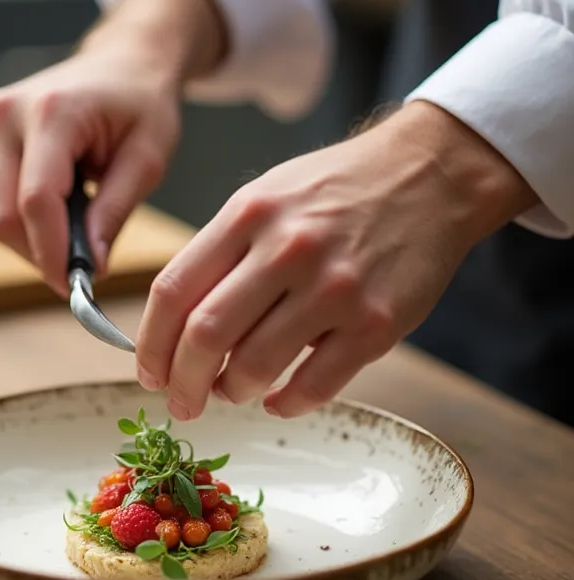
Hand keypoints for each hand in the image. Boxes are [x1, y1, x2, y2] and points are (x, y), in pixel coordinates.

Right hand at [0, 0, 225, 293]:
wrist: (121, 62)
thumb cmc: (141, 104)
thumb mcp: (148, 158)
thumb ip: (115, 211)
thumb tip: (89, 266)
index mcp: (53, 112)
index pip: (37, 199)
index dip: (53, 252)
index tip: (77, 287)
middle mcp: (6, 114)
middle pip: (3, 216)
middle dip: (42, 254)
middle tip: (83, 269)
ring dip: (30, 242)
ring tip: (77, 230)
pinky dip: (21, 224)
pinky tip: (58, 211)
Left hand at [136, 102, 534, 418]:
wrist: (430, 175)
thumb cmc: (338, 190)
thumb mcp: (268, 197)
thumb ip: (221, 253)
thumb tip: (175, 326)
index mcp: (248, 214)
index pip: (172, 293)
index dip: (150, 346)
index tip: (149, 372)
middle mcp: (287, 249)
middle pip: (204, 336)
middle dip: (182, 384)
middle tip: (181, 403)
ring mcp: (334, 289)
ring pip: (254, 367)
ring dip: (232, 392)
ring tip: (233, 391)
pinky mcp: (375, 324)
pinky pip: (314, 386)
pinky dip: (284, 404)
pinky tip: (277, 399)